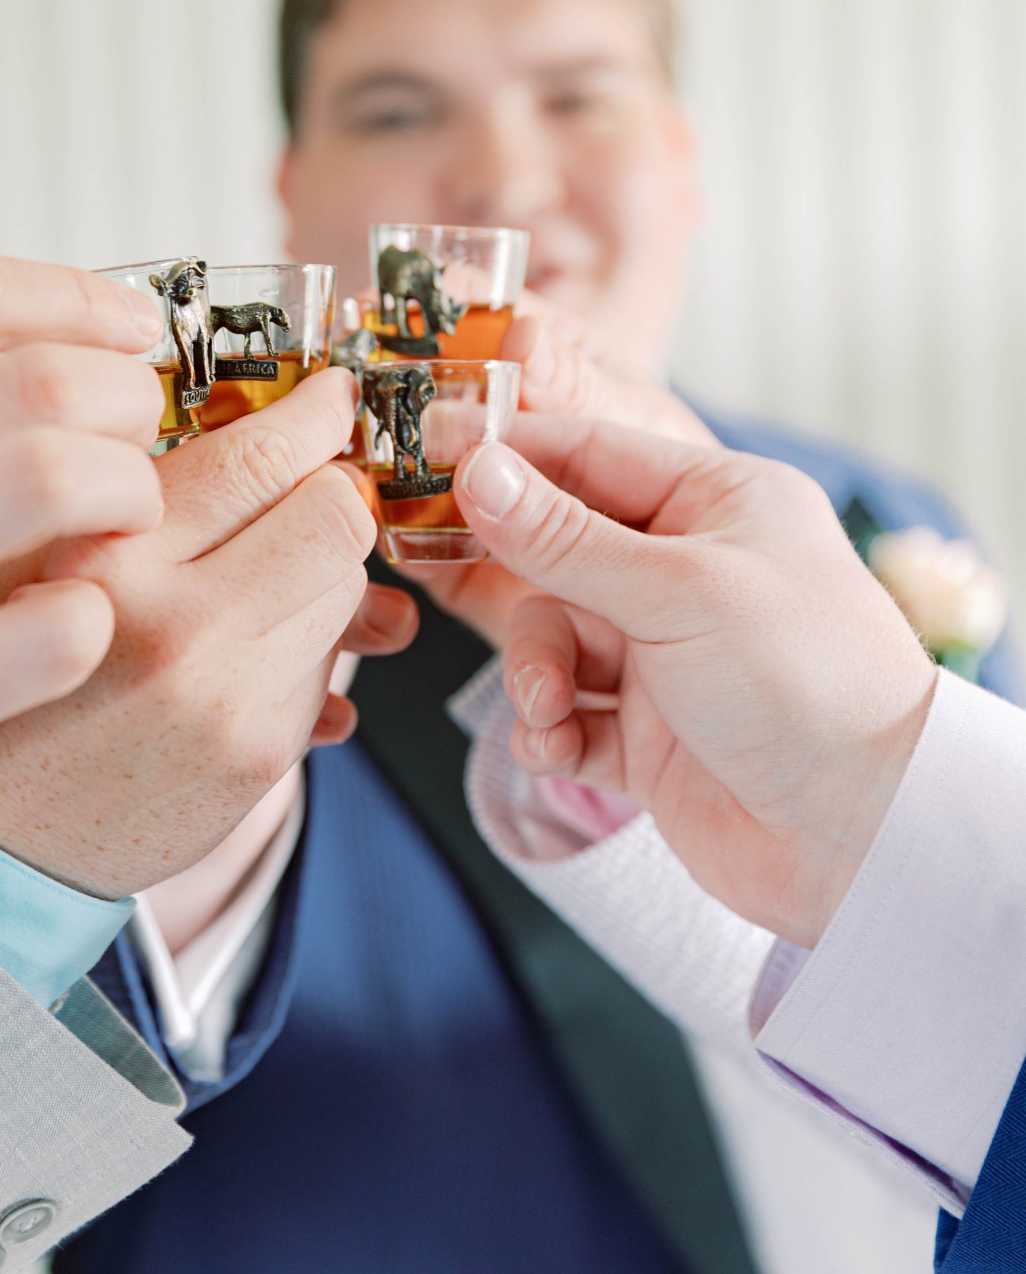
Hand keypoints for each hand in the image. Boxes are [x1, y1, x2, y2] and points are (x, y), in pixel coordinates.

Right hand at [0, 254, 165, 835]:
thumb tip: (86, 344)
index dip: (76, 300)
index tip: (136, 325)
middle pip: (40, 383)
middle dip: (131, 400)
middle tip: (144, 436)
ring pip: (59, 479)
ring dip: (129, 492)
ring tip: (128, 519)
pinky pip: (59, 627)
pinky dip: (95, 615)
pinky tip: (82, 620)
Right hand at [0, 369, 417, 897]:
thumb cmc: (5, 684)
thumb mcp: (32, 556)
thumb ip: (130, 484)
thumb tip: (259, 425)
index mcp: (106, 555)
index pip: (259, 458)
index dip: (315, 416)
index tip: (328, 399)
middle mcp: (175, 626)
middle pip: (335, 519)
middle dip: (337, 494)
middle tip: (315, 484)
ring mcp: (228, 699)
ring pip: (347, 590)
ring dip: (322, 573)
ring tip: (259, 582)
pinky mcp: (261, 755)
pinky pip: (331, 667)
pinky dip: (308, 646)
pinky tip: (250, 652)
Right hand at [452, 417, 936, 947]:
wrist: (866, 841)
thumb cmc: (803, 684)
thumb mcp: (677, 591)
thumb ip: (563, 537)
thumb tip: (477, 469)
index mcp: (718, 504)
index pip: (590, 454)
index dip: (509, 458)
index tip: (427, 461)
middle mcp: (690, 572)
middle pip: (558, 550)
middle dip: (520, 586)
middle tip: (446, 578)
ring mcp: (667, 656)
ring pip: (552, 638)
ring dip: (535, 673)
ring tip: (551, 709)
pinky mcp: (647, 734)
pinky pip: (565, 715)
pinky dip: (550, 731)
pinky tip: (561, 749)